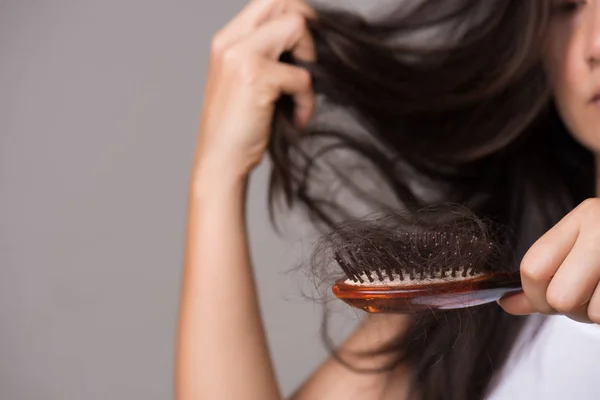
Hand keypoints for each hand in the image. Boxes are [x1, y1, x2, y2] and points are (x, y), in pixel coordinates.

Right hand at [193, 0, 316, 178]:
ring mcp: (240, 55)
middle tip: (308, 66)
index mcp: (227, 40)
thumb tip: (310, 40)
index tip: (305, 53)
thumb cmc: (238, 129)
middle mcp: (230, 41)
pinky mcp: (254, 76)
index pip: (270, 0)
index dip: (298, 17)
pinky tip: (296, 119)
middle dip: (307, 29)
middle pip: (283, 1)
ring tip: (300, 96)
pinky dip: (306, 100)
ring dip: (309, 63)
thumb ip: (269, 56)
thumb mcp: (248, 82)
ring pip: (296, 26)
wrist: (220, 163)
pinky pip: (302, 75)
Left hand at [499, 198, 599, 323]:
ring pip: (593, 315)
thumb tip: (507, 303)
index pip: (533, 269)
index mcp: (584, 218)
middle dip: (571, 308)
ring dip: (599, 314)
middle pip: (561, 298)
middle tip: (589, 295)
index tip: (545, 298)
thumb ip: (544, 274)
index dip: (534, 295)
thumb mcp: (581, 243)